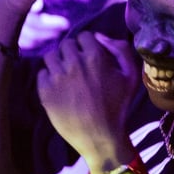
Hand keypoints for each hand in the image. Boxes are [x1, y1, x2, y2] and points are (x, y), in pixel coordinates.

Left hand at [37, 32, 138, 168]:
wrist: (101, 137)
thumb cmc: (118, 107)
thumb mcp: (131, 76)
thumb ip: (121, 49)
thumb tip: (100, 36)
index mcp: (95, 57)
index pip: (84, 36)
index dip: (88, 46)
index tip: (90, 58)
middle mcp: (74, 63)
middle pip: (66, 44)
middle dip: (72, 53)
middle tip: (78, 68)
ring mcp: (58, 78)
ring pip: (51, 56)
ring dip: (58, 62)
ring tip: (66, 76)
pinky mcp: (46, 92)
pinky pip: (41, 74)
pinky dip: (48, 78)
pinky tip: (59, 88)